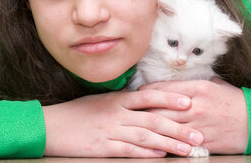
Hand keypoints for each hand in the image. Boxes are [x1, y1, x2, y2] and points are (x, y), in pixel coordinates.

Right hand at [42, 90, 204, 156]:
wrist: (51, 125)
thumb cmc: (77, 113)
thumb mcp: (102, 101)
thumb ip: (124, 102)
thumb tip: (146, 103)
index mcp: (117, 99)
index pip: (149, 95)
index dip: (171, 98)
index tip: (191, 102)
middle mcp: (117, 112)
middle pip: (153, 117)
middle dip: (178, 126)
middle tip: (199, 133)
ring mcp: (110, 129)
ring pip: (145, 134)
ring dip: (168, 141)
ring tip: (187, 148)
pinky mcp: (102, 147)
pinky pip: (127, 149)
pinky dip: (145, 152)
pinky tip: (159, 155)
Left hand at [140, 77, 248, 154]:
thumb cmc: (236, 102)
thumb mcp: (217, 85)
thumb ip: (197, 84)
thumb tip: (181, 83)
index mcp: (198, 88)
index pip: (164, 88)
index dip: (147, 91)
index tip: (137, 93)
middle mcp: (195, 106)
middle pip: (160, 108)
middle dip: (142, 110)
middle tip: (129, 112)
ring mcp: (198, 125)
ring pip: (165, 126)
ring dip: (150, 127)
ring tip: (136, 127)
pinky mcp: (202, 142)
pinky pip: (178, 143)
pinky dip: (165, 143)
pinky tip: (155, 143)